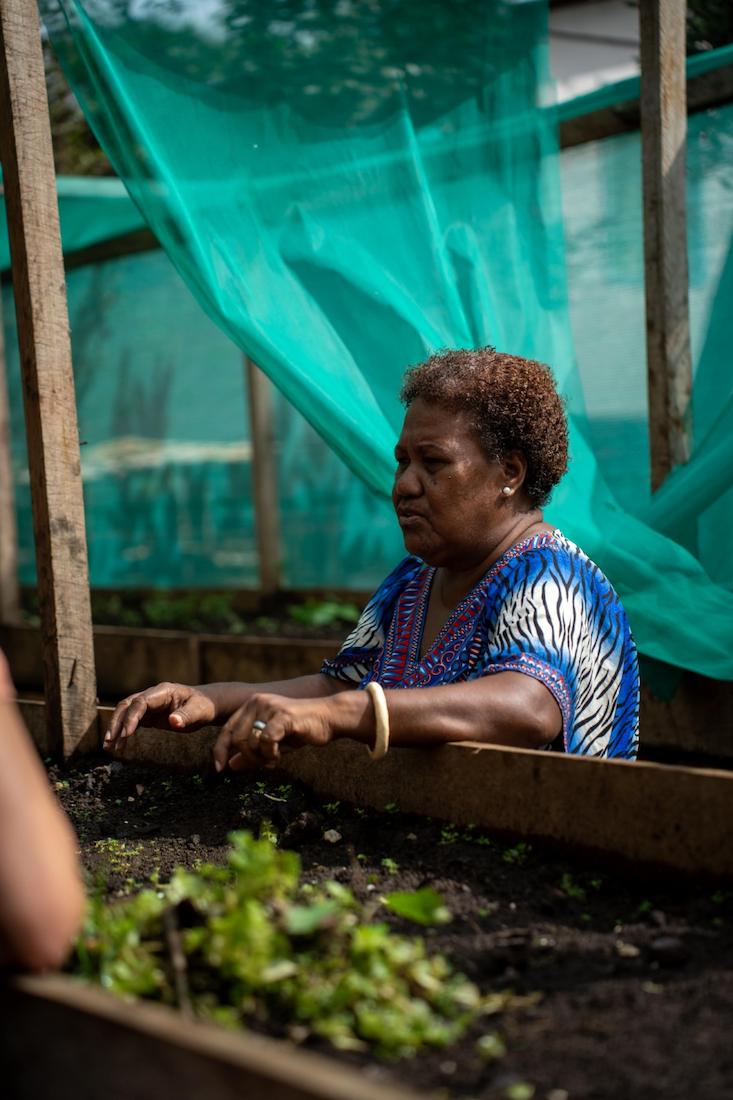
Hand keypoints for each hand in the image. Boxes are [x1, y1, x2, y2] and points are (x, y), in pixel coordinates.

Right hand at [105, 682, 216, 747]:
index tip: (126, 734)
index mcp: (163, 691)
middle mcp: (152, 696)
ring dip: (115, 728)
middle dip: (117, 723)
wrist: (207, 704)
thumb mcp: (200, 711)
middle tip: (110, 742)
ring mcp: (149, 705)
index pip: (141, 702)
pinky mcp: (148, 715)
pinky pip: (131, 721)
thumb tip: (173, 721)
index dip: (132, 717)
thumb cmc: (204, 706)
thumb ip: (186, 716)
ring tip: (109, 747)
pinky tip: (118, 745)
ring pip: (125, 712)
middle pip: (127, 705)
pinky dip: (122, 732)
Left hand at [212, 693, 333, 772]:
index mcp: (251, 705)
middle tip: (265, 764)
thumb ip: (251, 753)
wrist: (329, 718)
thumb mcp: (272, 745)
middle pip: (237, 739)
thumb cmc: (301, 730)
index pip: (227, 729)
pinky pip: (266, 739)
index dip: (220, 750)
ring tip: (275, 759)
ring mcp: (270, 706)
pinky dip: (270, 753)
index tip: (220, 769)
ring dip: (261, 758)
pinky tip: (279, 755)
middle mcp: (257, 702)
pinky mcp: (283, 715)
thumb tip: (230, 766)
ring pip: (250, 741)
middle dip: (249, 758)